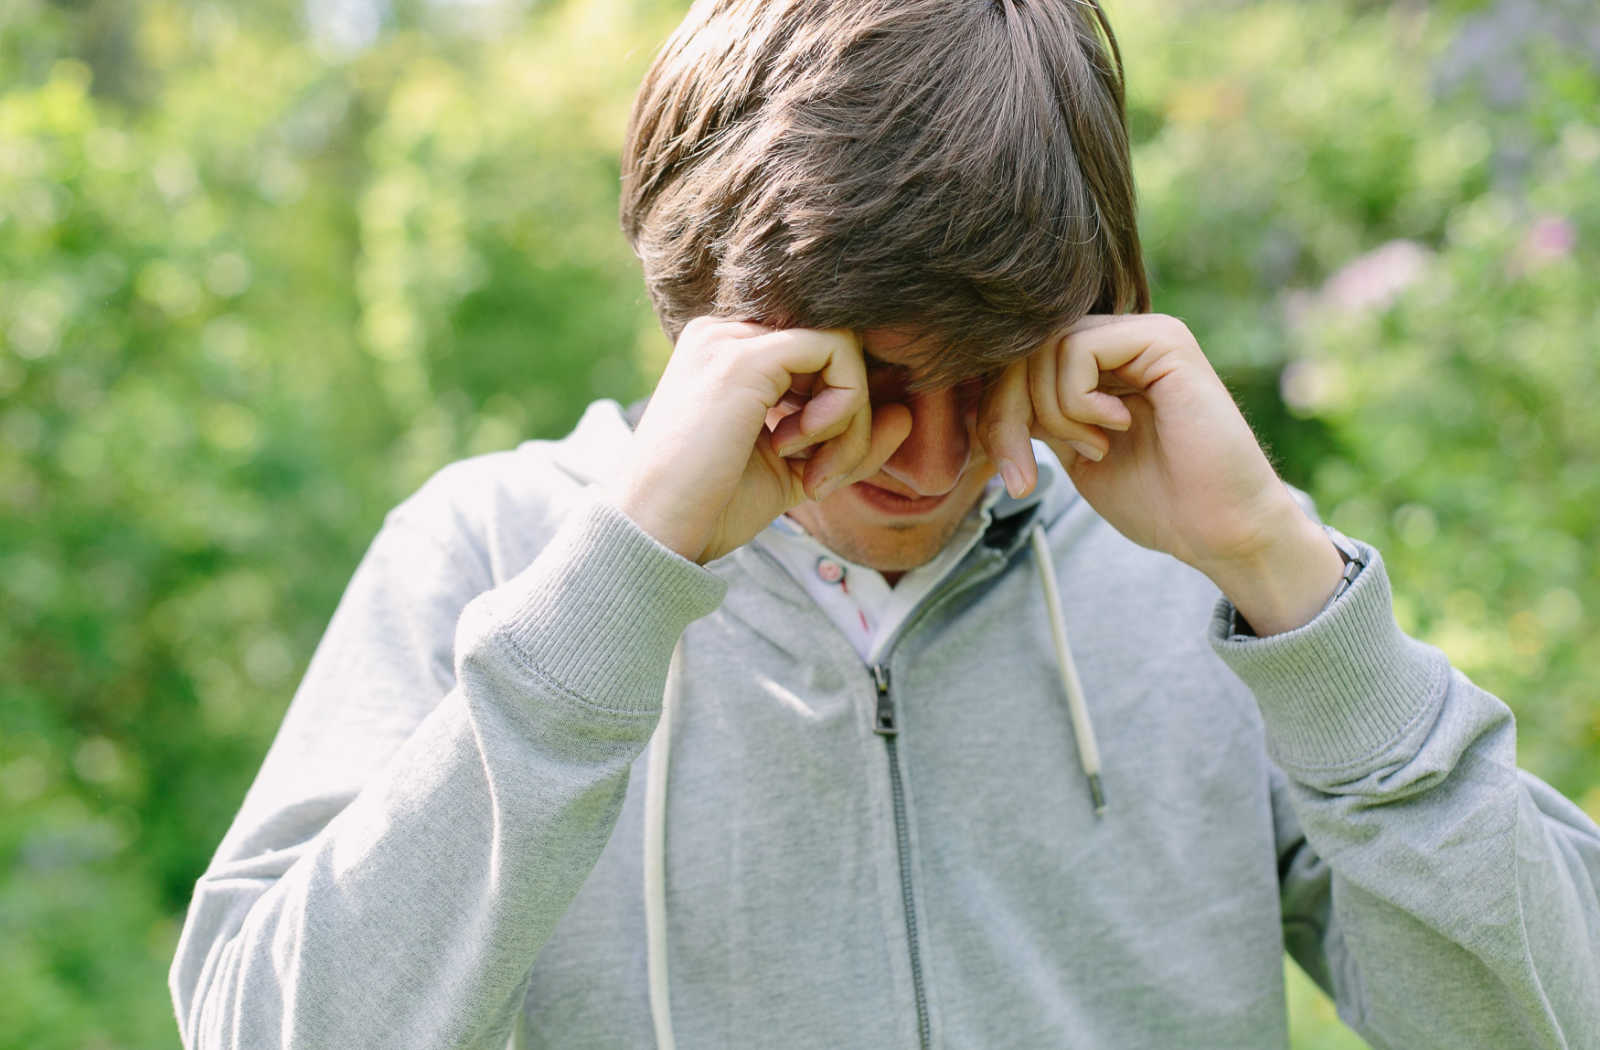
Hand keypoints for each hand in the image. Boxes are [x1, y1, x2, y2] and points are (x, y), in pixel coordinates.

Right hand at [609, 318, 911, 563]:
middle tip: (825, 478)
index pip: (820, 357)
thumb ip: (847, 440)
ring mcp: (733, 339)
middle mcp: (728, 334)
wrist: (655, 532)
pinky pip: (836, 354)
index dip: (842, 412)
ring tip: (814, 473)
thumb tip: (904, 414)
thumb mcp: (798, 471)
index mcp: (729, 353)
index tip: (823, 472)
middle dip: (853, 419)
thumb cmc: (712, 507)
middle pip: (837, 349)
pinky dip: (843, 408)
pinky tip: (803, 450)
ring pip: (843, 348)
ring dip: (852, 420)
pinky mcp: (747, 357)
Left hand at [979, 313, 1343, 633]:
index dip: (996, 412)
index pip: (1018, 363)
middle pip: (1023, 349)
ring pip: (1045, 348)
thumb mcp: (1072, 452)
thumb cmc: (1158, 500)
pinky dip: (1077, 399)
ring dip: (1051, 412)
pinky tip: (1114, 428)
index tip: (1010, 471)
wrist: (1219, 529)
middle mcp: (1120, 339)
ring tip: (1093, 448)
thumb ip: (1037, 415)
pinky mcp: (1163, 339)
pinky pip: (1079, 348)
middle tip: (1022, 473)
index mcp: (1099, 365)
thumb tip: (983, 395)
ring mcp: (1142, 334)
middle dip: (1006, 415)